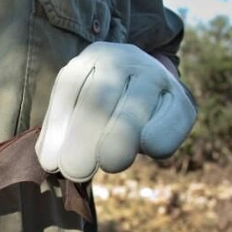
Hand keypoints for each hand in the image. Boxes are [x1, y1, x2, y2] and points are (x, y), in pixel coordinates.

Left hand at [36, 42, 196, 181]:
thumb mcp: (77, 107)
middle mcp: (122, 60)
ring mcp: (155, 75)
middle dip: (86, 135)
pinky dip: (162, 134)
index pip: (69, 89)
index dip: (59, 127)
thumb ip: (60, 132)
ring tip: (110, 164)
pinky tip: (151, 149)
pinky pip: (173, 118)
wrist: (149, 84)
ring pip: (137, 103)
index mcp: (90, 60)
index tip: (51, 163)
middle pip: (101, 96)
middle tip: (75, 171)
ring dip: (122, 134)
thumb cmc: (104, 105)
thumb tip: (49, 160)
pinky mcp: (182, 99)